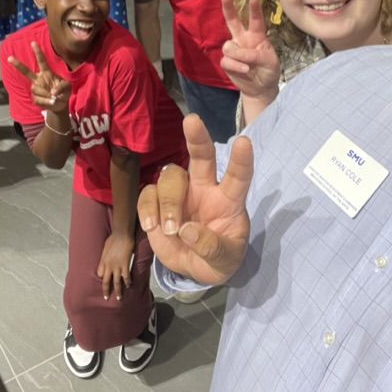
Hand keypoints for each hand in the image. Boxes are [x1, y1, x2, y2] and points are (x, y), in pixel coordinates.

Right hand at [7, 41, 71, 112]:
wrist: (61, 104)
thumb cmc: (64, 91)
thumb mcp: (67, 87)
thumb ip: (61, 87)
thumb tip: (52, 92)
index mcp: (47, 72)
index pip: (42, 61)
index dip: (38, 52)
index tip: (33, 43)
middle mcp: (39, 79)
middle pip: (27, 72)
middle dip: (18, 65)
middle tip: (9, 58)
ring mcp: (36, 88)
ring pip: (36, 89)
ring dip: (46, 94)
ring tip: (54, 98)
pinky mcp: (35, 98)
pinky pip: (39, 99)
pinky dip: (47, 102)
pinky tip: (52, 102)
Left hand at [97, 232, 135, 300]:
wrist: (121, 234)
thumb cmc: (114, 237)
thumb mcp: (105, 247)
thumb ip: (106, 254)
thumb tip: (108, 257)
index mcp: (102, 261)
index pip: (100, 274)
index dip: (102, 279)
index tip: (104, 281)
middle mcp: (108, 265)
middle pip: (106, 281)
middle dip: (106, 291)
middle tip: (106, 298)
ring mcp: (116, 266)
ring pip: (116, 282)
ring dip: (118, 291)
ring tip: (119, 298)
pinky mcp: (125, 264)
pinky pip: (126, 276)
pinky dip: (127, 281)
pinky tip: (129, 285)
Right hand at [137, 114, 252, 285]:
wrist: (195, 270)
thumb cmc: (219, 259)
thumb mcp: (226, 260)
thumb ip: (212, 247)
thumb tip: (188, 230)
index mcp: (228, 200)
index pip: (238, 176)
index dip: (241, 160)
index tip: (243, 142)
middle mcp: (204, 189)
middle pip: (202, 156)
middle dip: (197, 137)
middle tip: (192, 121)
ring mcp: (180, 194)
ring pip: (170, 177)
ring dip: (168, 202)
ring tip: (172, 229)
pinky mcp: (156, 204)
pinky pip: (147, 194)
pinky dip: (147, 210)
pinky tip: (152, 228)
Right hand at [220, 0, 280, 101]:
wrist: (261, 89)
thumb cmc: (269, 71)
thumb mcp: (270, 62)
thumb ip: (256, 54)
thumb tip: (240, 53)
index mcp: (257, 36)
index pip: (255, 21)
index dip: (254, 10)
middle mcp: (243, 39)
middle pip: (233, 22)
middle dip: (229, 9)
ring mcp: (234, 50)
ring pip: (228, 46)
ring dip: (237, 55)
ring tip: (247, 66)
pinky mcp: (227, 62)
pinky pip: (226, 60)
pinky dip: (235, 65)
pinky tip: (244, 70)